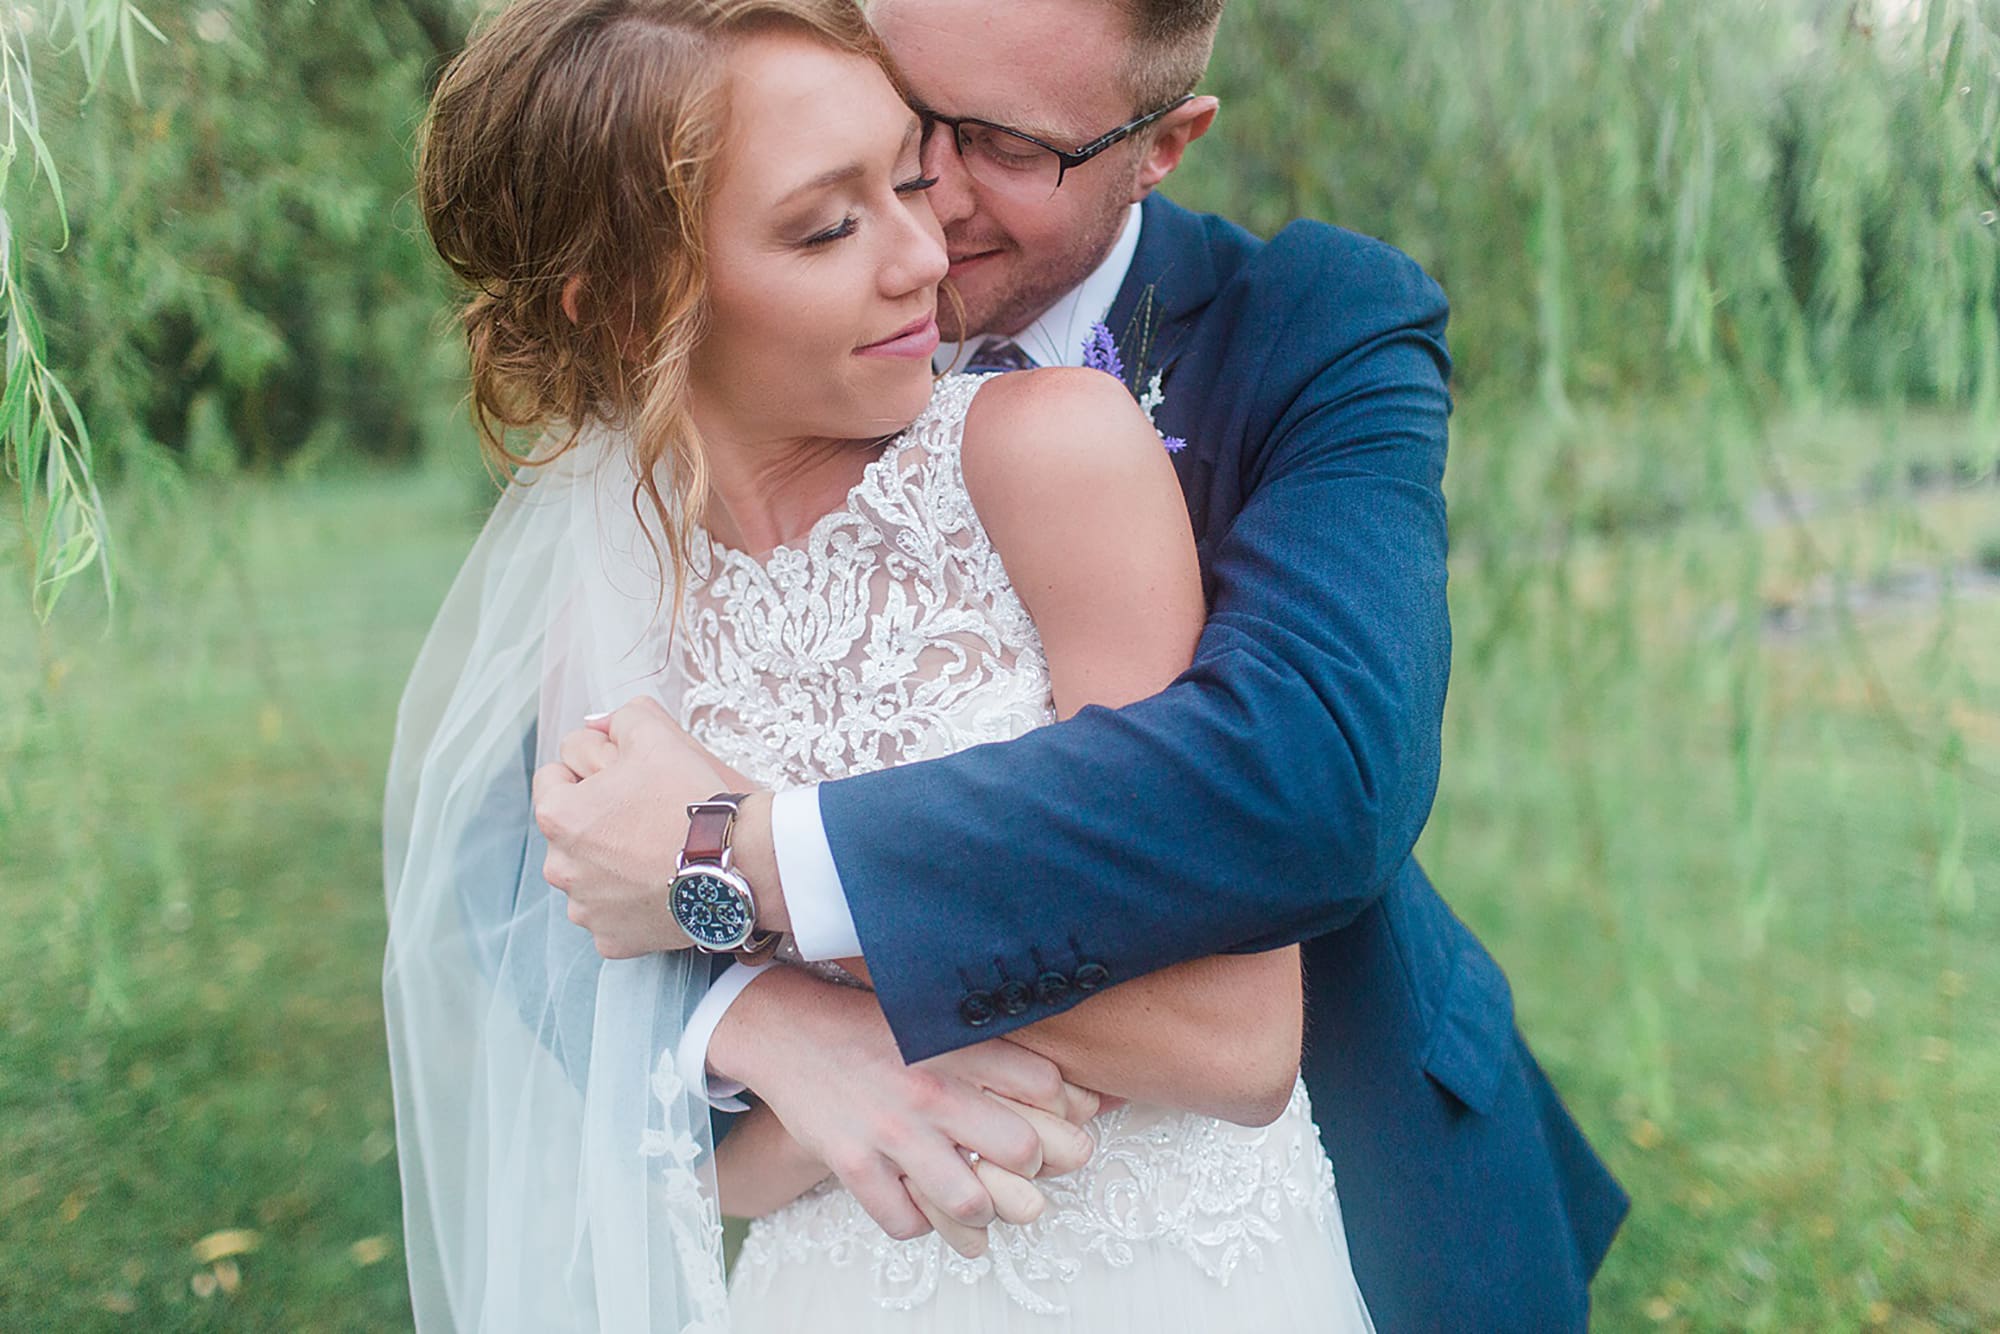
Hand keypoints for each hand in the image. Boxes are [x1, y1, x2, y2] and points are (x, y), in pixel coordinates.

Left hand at [532, 697, 769, 956]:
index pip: (553, 778)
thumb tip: (600, 725)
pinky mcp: (613, 941)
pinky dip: (631, 904)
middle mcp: (560, 867)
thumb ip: (620, 720)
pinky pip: (613, 915)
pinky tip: (661, 886)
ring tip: (657, 853)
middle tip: (647, 815)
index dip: (589, 770)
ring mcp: (586, 909)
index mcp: (558, 816)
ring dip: (612, 865)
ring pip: (590, 876)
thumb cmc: (691, 798)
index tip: (625, 778)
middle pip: (571, 832)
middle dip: (599, 821)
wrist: (738, 862)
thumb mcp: (656, 735)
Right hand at [713, 967, 1098, 1247]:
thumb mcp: (935, 1019)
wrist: (787, 1031)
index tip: (1055, 1121)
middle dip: (1031, 1168)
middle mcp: (930, 1090)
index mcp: (955, 1045)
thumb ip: (997, 1048)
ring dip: (981, 1210)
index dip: (1062, 1111)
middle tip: (1020, 1168)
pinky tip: (920, 1203)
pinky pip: (905, 1223)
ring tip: (976, 1198)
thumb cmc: (871, 1028)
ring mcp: (891, 1133)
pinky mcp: (854, 1166)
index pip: (1044, 1087)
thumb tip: (1077, 1088)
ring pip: (970, 1201)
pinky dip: (919, 1223)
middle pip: (1021, 1150)